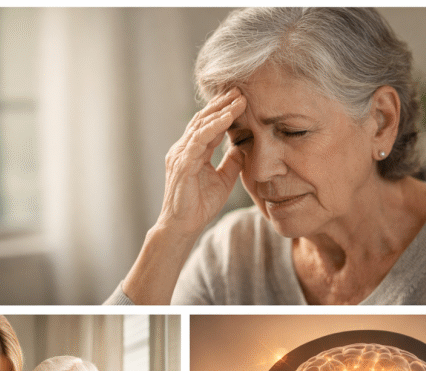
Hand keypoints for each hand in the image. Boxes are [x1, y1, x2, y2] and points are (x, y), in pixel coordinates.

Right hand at [157, 88, 245, 237]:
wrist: (182, 227)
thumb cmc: (198, 207)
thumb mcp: (223, 179)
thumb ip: (231, 161)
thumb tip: (244, 146)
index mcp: (191, 152)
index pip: (207, 125)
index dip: (223, 111)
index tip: (241, 98)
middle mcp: (182, 149)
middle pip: (202, 119)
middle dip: (222, 103)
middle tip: (241, 88)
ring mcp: (180, 155)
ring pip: (201, 125)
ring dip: (221, 110)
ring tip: (239, 98)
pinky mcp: (182, 164)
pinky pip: (199, 140)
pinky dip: (214, 126)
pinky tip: (228, 117)